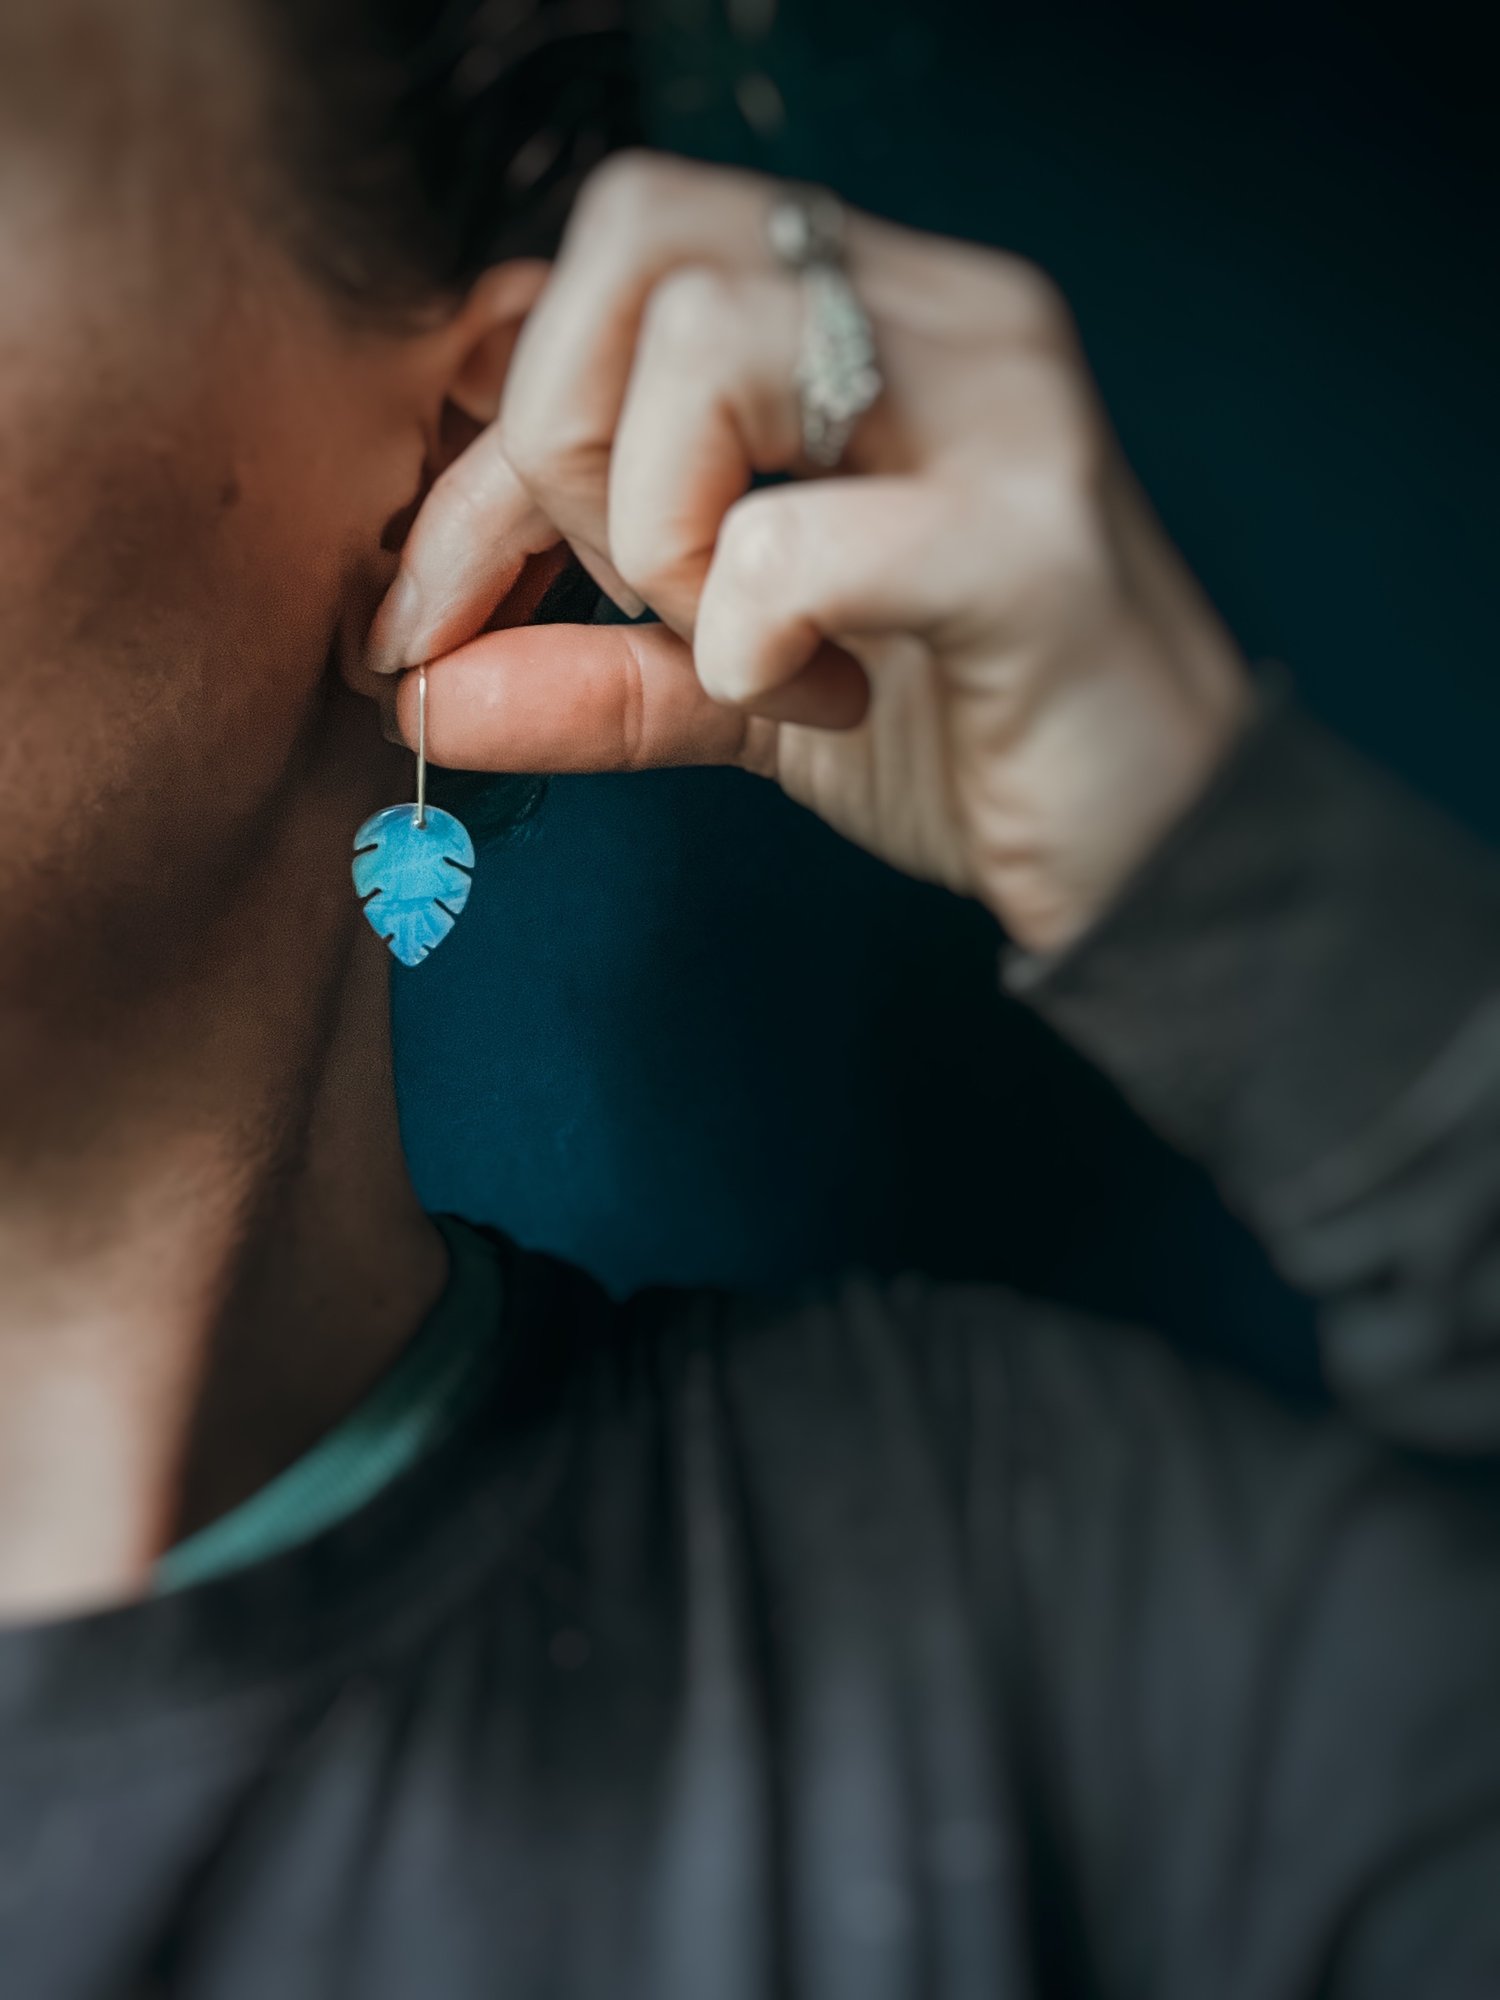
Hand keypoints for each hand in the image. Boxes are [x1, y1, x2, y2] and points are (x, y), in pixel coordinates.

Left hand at [367, 153, 1250, 953]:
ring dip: (662, 534)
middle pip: (638, 236)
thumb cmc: (963, 737)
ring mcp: (999, 404)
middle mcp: (940, 312)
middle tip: (637, 598)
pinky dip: (748, 640)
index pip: (614, 274)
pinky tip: (822, 699)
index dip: (488, 443)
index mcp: (869, 315)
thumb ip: (594, 669)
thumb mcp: (742, 694)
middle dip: (563, 446)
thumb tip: (421, 692)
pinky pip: (795, 540)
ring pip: (707, 347)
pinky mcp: (1030, 538)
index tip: (429, 612)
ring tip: (745, 651)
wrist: (1157, 856)